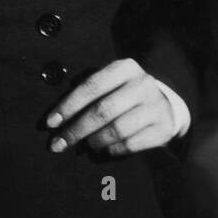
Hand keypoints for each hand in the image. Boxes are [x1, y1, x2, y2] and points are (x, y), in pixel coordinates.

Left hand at [44, 58, 176, 155]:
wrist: (165, 107)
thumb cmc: (126, 95)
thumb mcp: (112, 83)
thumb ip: (89, 93)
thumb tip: (57, 118)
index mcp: (126, 68)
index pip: (92, 86)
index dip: (69, 105)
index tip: (51, 123)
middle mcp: (143, 84)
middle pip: (103, 110)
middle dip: (76, 129)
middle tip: (58, 144)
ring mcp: (155, 106)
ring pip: (117, 129)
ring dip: (95, 141)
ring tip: (87, 145)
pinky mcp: (162, 128)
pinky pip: (131, 145)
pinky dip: (113, 150)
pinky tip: (105, 149)